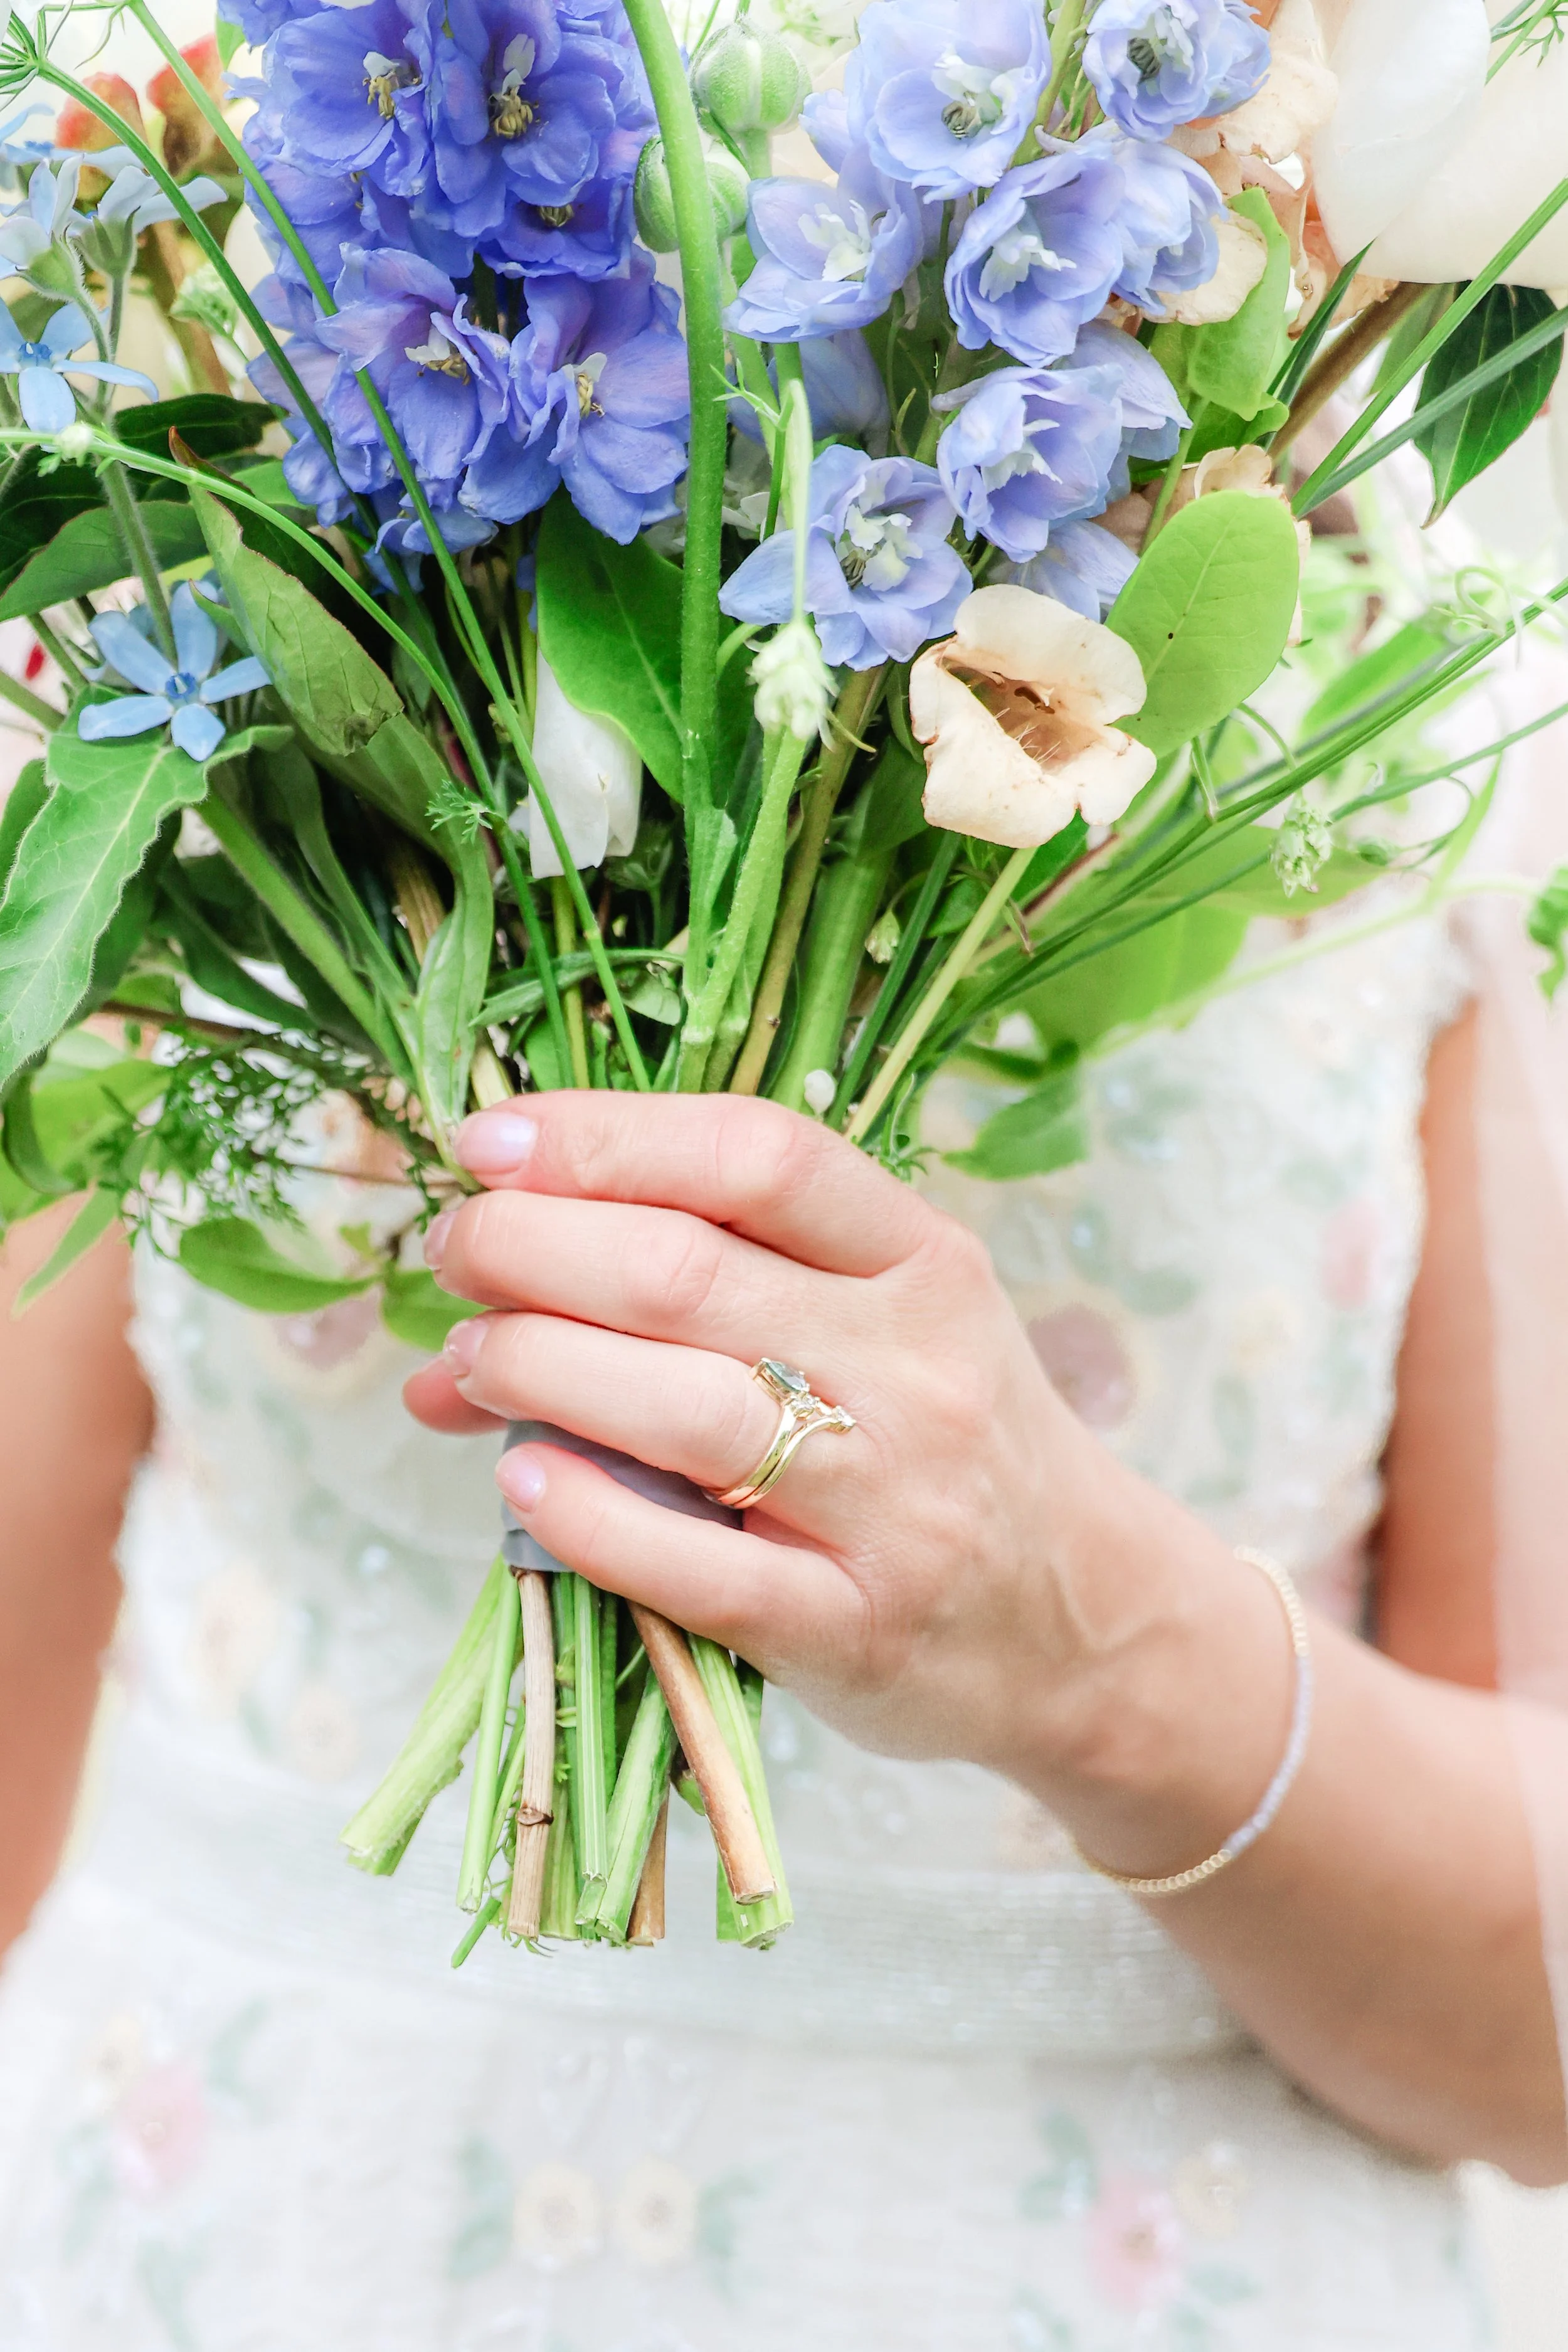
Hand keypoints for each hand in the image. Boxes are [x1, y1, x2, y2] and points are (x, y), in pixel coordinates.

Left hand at [405, 1094, 1279, 1831]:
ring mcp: (891, 1503)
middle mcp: (916, 1367)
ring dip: (539, 1366)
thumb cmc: (947, 1446)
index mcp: (924, 1262)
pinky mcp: (853, 1628)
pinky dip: (589, 1515)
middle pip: (687, 1275)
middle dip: (531, 1247)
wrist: (1082, 1624)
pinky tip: (520, 1474)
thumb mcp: (880, 1328)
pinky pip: (698, 1568)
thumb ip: (712, 1289)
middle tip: (458, 1249)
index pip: (759, 1156)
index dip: (606, 1136)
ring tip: (472, 1354)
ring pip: (682, 1410)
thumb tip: (471, 1296)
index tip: (492, 1139)